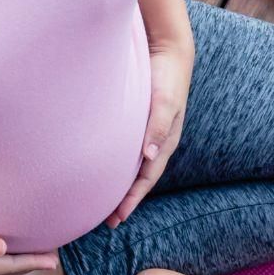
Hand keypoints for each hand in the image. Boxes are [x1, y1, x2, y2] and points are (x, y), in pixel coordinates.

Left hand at [106, 41, 192, 227]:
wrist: (168, 52)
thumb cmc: (167, 77)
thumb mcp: (165, 100)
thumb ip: (158, 125)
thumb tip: (150, 155)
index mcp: (165, 142)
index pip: (147, 178)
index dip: (133, 199)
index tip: (118, 218)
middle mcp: (156, 142)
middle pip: (140, 179)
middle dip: (126, 200)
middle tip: (108, 222)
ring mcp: (147, 133)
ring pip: (133, 167)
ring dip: (121, 186)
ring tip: (104, 204)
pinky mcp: (137, 123)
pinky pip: (127, 151)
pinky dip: (118, 166)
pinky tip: (105, 170)